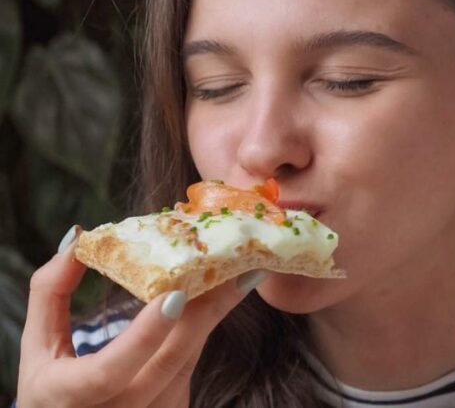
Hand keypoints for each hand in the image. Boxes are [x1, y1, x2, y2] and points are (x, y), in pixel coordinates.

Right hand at [17, 225, 265, 407]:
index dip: (144, 336)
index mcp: (72, 396)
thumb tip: (77, 238)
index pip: (110, 371)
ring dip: (214, 314)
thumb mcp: (39, 346)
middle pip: (169, 363)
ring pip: (189, 359)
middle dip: (204, 313)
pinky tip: (223, 294)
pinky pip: (193, 361)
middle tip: (233, 271)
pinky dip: (206, 325)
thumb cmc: (54, 385)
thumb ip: (50, 292)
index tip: (175, 296)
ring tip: (239, 274)